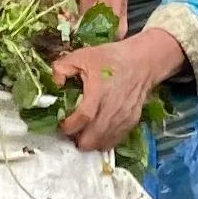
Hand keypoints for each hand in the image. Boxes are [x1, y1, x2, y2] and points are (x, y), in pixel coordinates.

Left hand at [50, 22, 186, 153]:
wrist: (142, 62)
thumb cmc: (111, 59)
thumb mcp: (83, 55)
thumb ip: (63, 67)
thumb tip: (55, 83)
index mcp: (99, 92)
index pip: (83, 117)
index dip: (69, 126)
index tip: (61, 125)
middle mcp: (112, 108)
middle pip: (93, 138)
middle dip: (78, 140)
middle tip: (70, 133)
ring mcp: (123, 117)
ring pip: (104, 143)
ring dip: (90, 143)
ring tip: (82, 134)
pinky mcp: (131, 122)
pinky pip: (115, 140)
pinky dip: (104, 141)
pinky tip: (96, 134)